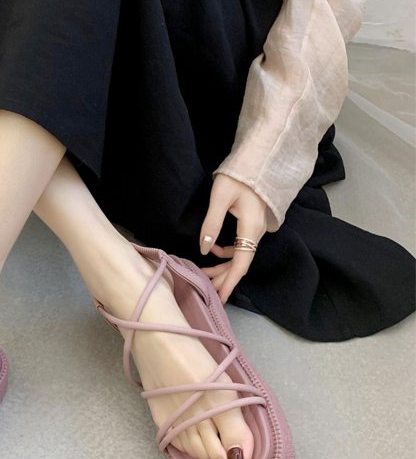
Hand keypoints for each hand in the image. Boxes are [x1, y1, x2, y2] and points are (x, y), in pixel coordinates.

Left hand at [199, 173, 267, 303]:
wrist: (257, 160)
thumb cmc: (238, 176)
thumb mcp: (220, 198)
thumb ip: (211, 224)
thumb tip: (202, 249)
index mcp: (251, 228)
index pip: (241, 263)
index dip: (230, 281)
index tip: (220, 297)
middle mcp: (256, 233)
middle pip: (240, 263)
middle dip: (222, 277)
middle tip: (204, 288)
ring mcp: (255, 229)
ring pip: (239, 255)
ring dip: (222, 265)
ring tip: (203, 272)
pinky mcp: (250, 225)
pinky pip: (239, 246)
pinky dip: (225, 252)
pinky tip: (211, 249)